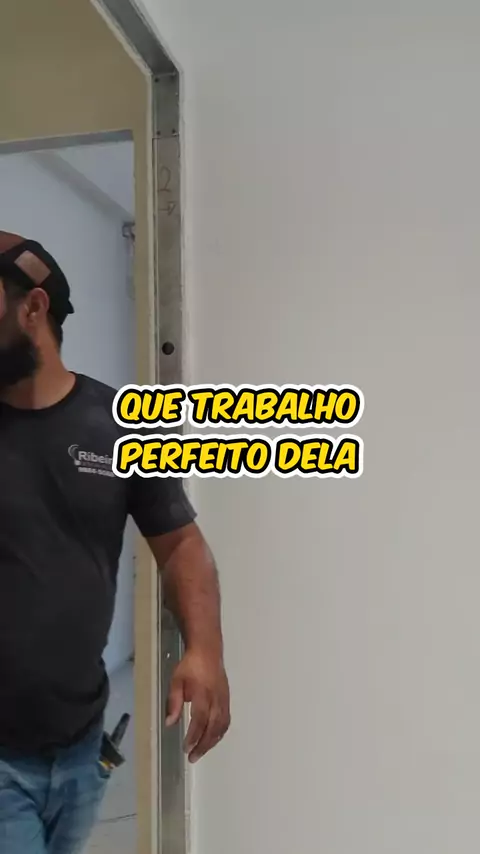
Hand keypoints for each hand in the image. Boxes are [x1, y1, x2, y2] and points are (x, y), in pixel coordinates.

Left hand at [165, 648, 230, 762]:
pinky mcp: (227, 699)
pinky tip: (212, 739)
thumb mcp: (176, 681)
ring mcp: (224, 700)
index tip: (186, 748)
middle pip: (212, 727)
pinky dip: (220, 733)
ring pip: (221, 726)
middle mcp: (216, 699)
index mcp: (203, 694)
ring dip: (211, 742)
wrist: (208, 651)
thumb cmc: (190, 665)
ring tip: (201, 751)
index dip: (194, 736)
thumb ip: (173, 702)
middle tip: (192, 757)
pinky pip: (226, 720)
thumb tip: (170, 723)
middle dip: (203, 745)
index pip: (199, 720)